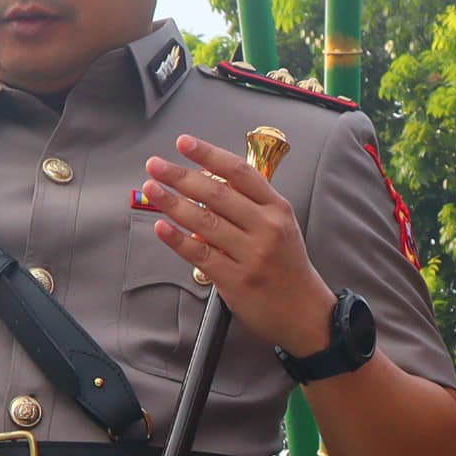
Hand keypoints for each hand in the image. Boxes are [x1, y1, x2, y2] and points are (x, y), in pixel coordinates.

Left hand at [140, 134, 331, 354]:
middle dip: (181, 175)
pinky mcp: (236, 280)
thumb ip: (251, 204)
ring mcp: (251, 255)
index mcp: (277, 209)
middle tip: (155, 165)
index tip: (184, 143)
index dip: (209, 154)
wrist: (305, 312)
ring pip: (205, 222)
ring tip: (151, 189)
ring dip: (172, 202)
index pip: (240, 172)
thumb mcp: (281, 226)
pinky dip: (178, 240)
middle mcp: (266, 228)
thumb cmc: (287, 267)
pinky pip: (201, 255)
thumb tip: (207, 182)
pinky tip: (161, 226)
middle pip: (217, 193)